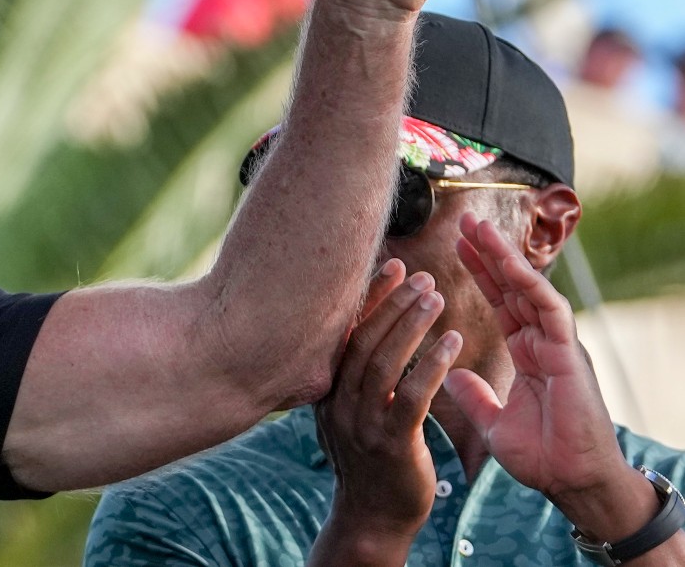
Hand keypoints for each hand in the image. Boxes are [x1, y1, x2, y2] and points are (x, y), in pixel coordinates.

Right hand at [313, 260, 458, 558]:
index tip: (393, 264)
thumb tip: (369, 329)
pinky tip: (452, 342)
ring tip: (437, 297)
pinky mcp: (391, 444)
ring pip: (383, 362)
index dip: (370, 297)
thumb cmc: (372, 458)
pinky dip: (431, 365)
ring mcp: (361, 423)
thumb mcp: (354, 411)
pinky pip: (411, 396)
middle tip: (423, 274)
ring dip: (411, 325)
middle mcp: (337, 401)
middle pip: (362, 340)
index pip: (346, 332)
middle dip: (392, 303)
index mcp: (327, 389)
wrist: (373, 517)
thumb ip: (358, 375)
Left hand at [443, 216, 644, 537]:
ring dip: (505, 257)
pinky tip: (509, 264)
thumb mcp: (493, 421)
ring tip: (480, 228)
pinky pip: (549, 310)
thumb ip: (474, 395)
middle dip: (490, 252)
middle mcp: (543, 342)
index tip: (457, 246)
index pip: (501, 302)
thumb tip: (450, 373)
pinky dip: (530, 285)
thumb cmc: (542, 456)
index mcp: (528, 353)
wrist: (571, 482)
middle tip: (464, 219)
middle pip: (514, 286)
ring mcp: (558, 345)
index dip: (480, 273)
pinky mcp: (569, 354)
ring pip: (530, 289)